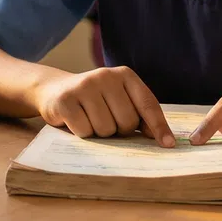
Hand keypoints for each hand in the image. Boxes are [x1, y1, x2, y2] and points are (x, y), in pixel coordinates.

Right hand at [31, 66, 174, 146]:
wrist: (53, 90)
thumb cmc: (94, 101)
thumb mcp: (118, 100)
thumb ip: (139, 114)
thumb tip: (161, 138)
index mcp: (125, 75)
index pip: (148, 104)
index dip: (159, 126)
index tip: (168, 145)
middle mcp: (105, 76)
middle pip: (126, 121)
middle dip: (119, 131)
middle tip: (107, 122)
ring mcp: (84, 86)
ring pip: (106, 129)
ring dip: (100, 134)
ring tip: (90, 120)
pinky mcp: (65, 100)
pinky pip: (85, 132)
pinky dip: (83, 134)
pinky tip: (76, 122)